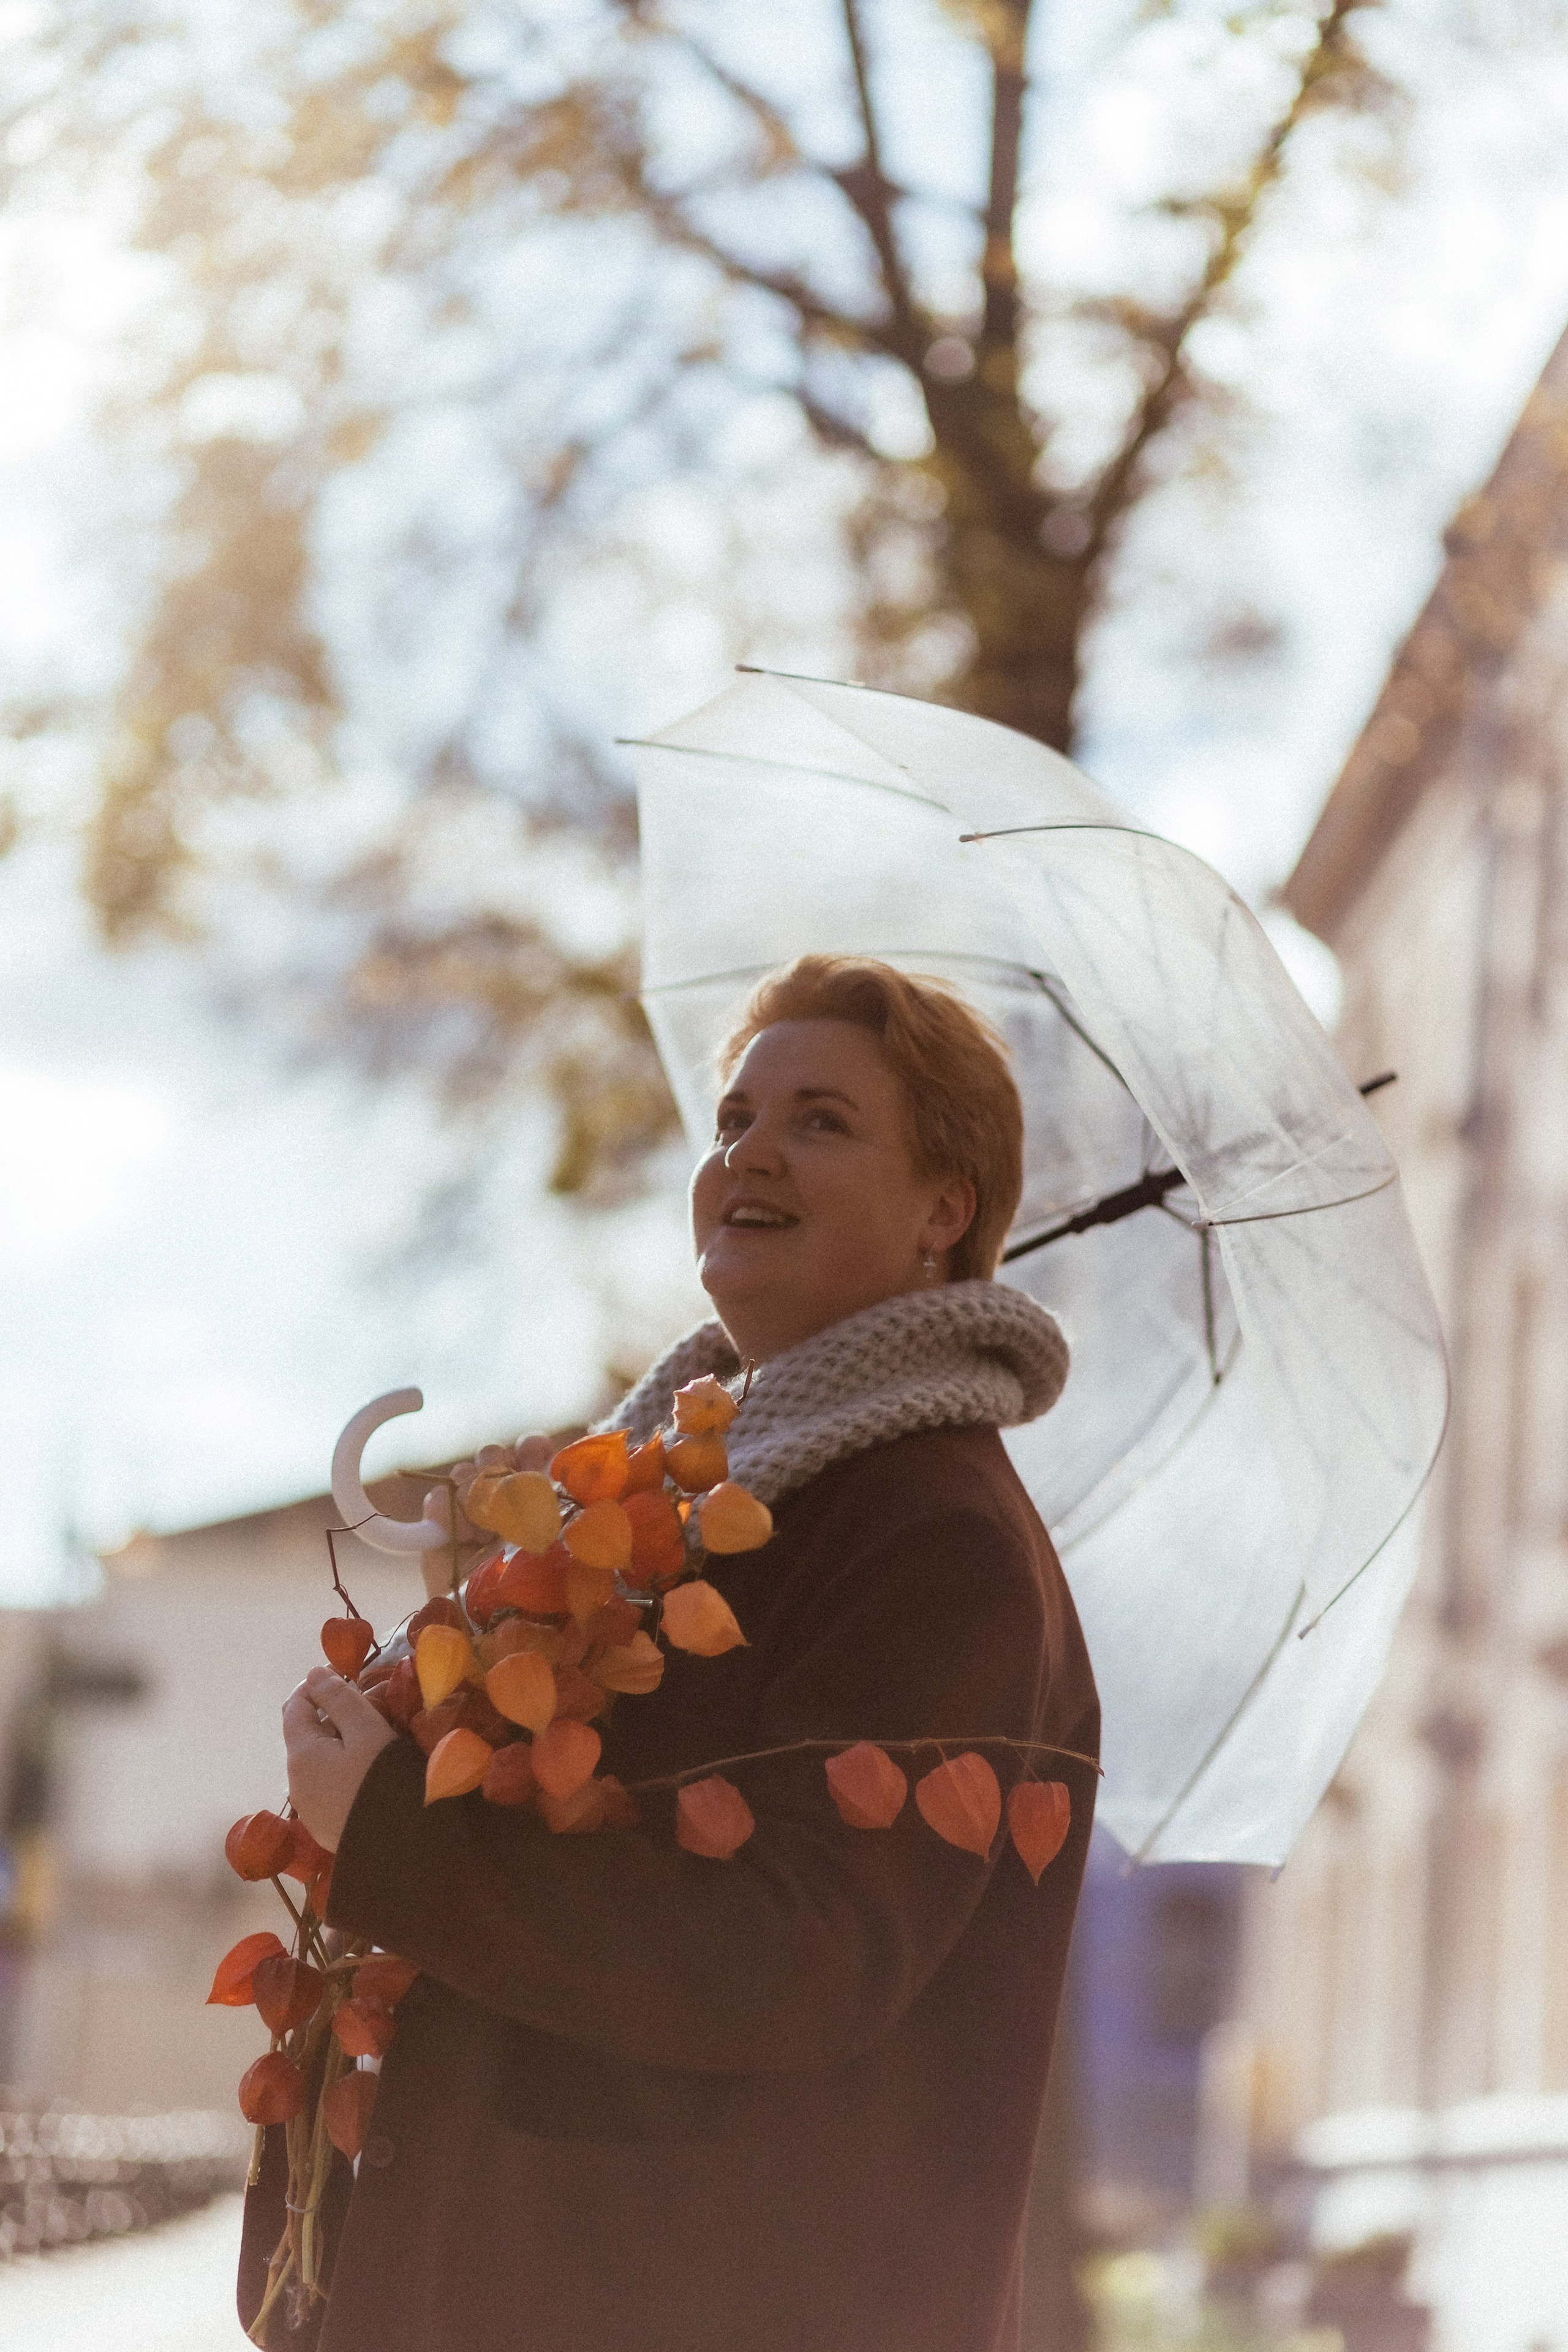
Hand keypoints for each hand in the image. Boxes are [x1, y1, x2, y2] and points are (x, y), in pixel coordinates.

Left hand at [283, 1666, 396, 1852]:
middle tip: (375, 1707)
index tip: (351, 1676)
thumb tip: (312, 1673)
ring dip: (342, 1743)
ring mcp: (309, 1808)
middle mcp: (296, 1781)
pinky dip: (345, 1769)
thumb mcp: (366, 1729)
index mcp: (301, 1754)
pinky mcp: (325, 1826)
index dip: (319, 1684)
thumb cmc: (383, 1780)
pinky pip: (329, 1785)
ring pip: (320, 1761)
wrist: (398, 1848)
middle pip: (308, 1734)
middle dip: (335, 1714)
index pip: (295, 1705)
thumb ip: (338, 1697)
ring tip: (378, 1739)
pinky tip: (372, 1772)